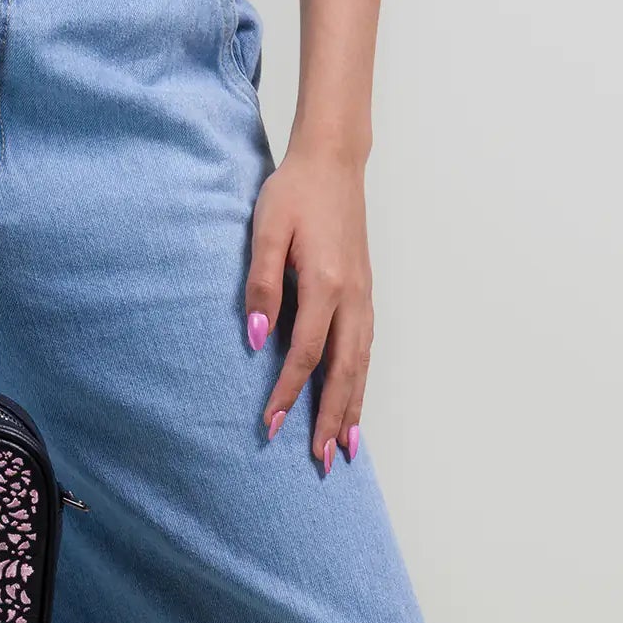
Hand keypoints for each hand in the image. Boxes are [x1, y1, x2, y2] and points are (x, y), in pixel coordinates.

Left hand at [245, 145, 373, 473]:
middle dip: (331, 418)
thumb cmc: (294, 194)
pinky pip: (366, 350)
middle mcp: (351, 297)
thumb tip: (255, 338)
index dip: (287, 393)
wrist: (332, 162)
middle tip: (321, 460)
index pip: (305, 354)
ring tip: (344, 448)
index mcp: (324, 284)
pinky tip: (355, 404)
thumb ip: (260, 285)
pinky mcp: (365, 294)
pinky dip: (362, 383)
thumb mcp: (265, 231)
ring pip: (361, 365)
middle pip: (343, 371)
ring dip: (352, 408)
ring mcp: (363, 297)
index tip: (270, 425)